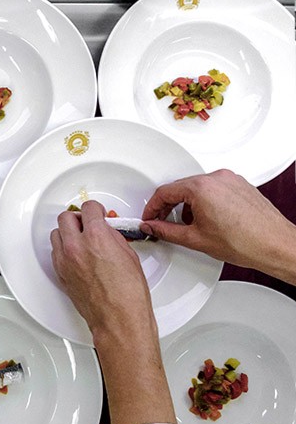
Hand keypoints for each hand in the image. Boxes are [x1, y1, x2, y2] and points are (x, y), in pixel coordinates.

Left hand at [50, 200, 156, 344]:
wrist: (118, 319)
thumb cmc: (128, 294)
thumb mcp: (129, 255)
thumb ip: (113, 237)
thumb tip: (107, 231)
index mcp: (97, 237)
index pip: (88, 208)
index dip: (95, 209)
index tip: (98, 212)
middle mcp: (76, 247)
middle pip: (66, 218)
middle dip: (78, 218)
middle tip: (88, 223)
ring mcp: (65, 261)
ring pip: (56, 234)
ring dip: (67, 233)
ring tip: (80, 239)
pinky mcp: (60, 274)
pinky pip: (55, 252)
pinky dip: (63, 249)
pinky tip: (75, 254)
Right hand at [141, 169, 295, 283]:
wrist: (274, 245)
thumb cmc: (244, 242)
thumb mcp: (194, 239)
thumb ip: (166, 231)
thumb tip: (152, 227)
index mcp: (201, 188)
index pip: (165, 192)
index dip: (152, 207)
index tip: (149, 217)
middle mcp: (216, 178)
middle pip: (180, 188)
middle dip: (168, 206)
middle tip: (161, 222)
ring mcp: (230, 180)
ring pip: (197, 188)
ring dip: (187, 204)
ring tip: (187, 225)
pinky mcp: (240, 185)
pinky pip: (213, 188)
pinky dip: (204, 201)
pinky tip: (205, 219)